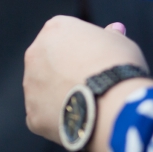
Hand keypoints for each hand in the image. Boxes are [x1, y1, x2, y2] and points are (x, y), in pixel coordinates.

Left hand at [23, 16, 152, 151]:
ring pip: (44, 90)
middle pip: (49, 62)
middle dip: (66, 72)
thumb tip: (114, 30)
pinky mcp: (32, 112)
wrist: (113, 107)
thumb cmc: (120, 70)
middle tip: (92, 86)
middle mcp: (34, 53)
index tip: (98, 63)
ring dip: (60, 96)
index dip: (83, 52)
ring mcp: (30, 84)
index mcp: (55, 29)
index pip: (64, 37)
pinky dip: (60, 119)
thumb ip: (111, 36)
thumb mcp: (122, 44)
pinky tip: (80, 122)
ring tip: (88, 106)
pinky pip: (45, 116)